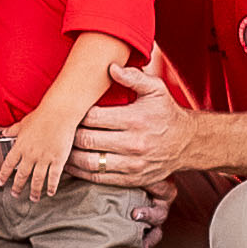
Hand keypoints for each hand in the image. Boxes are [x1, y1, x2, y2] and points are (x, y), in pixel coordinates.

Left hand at [0, 99, 81, 201]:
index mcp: (20, 146)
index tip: (0, 183)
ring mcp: (44, 158)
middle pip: (22, 175)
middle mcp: (30, 154)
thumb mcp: (23, 123)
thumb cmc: (42, 115)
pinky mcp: (58, 159)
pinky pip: (53, 177)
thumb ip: (13, 130)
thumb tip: (3, 132)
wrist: (59, 113)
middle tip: (15, 194)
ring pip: (37, 180)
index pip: (9, 164)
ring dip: (34, 191)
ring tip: (33, 198)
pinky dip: (51, 186)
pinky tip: (50, 193)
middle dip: (17, 187)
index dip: (3, 175)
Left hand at [66, 54, 195, 191]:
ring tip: (59, 149)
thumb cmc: (166, 112)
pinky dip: (81, 173)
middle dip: (70, 135)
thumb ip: (133, 77)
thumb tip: (110, 67)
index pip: (94, 118)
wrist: (187, 142)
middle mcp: (134, 143)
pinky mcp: (131, 179)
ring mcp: (132, 164)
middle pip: (88, 140)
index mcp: (136, 119)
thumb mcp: (156, 89)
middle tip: (59, 130)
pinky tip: (71, 165)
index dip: (77, 115)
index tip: (69, 112)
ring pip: (90, 163)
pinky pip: (99, 179)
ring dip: (70, 157)